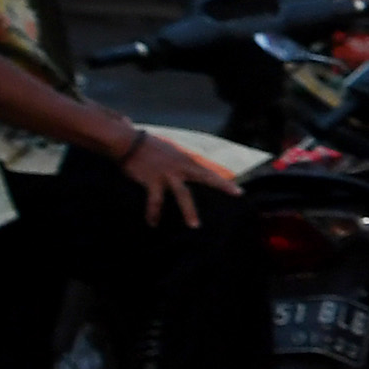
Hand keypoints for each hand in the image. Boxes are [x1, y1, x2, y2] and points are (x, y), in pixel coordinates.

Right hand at [118, 131, 240, 229]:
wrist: (128, 142)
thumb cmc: (149, 148)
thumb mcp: (172, 153)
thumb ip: (183, 164)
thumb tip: (191, 173)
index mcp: (186, 161)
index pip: (209, 172)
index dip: (224, 182)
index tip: (239, 192)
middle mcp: (180, 167)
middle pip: (205, 177)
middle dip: (221, 186)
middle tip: (235, 195)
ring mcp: (167, 173)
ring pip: (182, 194)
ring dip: (188, 211)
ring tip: (194, 226)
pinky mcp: (152, 180)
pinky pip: (155, 200)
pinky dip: (153, 213)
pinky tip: (153, 223)